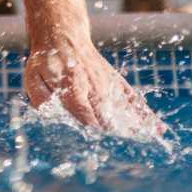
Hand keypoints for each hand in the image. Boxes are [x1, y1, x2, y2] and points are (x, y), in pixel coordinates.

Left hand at [25, 35, 167, 136]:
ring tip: (146, 147)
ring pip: (122, 109)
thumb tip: (49, 115)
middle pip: (106, 115)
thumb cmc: (46, 62)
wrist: (63, 36)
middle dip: (112, 136)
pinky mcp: (116, 83)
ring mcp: (108, 84)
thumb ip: (40, 97)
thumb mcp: (34, 77)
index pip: (83, 110)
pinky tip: (157, 129)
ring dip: (134, 129)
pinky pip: (133, 100)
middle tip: (120, 156)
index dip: (91, 127)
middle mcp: (94, 86)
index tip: (97, 144)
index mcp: (72, 85)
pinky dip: (145, 114)